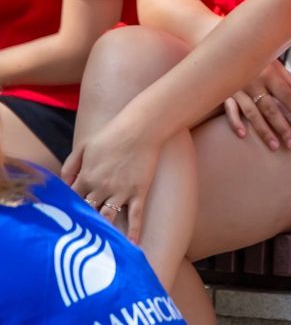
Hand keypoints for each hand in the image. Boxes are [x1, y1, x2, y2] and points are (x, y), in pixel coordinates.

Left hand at [62, 120, 160, 243]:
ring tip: (99, 248)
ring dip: (103, 232)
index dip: (68, 212)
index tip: (65, 224)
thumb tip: (63, 183)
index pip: (71, 201)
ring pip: (107, 217)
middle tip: (77, 242)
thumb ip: (70, 165)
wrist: (141, 128)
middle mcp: (100, 188)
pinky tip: (133, 244)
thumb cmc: (112, 133)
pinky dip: (133, 231)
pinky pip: (135, 215)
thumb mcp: (84, 145)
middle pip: (87, 212)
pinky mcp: (138, 192)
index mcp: (85, 177)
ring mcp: (120, 191)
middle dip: (82, 226)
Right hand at [223, 59, 290, 149]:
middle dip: (282, 127)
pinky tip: (243, 135)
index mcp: (269, 74)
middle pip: (271, 108)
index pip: (287, 96)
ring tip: (274, 146)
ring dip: (263, 130)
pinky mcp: (225, 94)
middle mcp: (254, 83)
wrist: (227, 49)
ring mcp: (238, 89)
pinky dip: (236, 122)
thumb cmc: (255, 58)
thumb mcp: (274, 64)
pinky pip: (230, 110)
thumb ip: (289, 80)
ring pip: (252, 113)